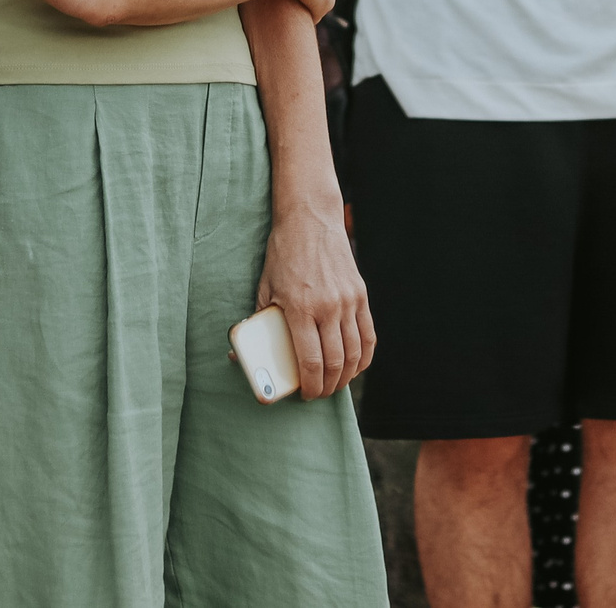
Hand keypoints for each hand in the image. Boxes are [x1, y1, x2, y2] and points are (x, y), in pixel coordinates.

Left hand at [256, 197, 376, 400]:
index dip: (311, 387)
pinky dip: (364, 356)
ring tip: (336, 383)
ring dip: (347, 376)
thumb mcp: (265, 288)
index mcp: (300, 309)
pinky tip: (356, 365)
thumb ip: (261, 322)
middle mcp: (328, 307)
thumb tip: (246, 353)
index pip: (311, 362)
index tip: (306, 395)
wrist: (311, 220)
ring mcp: (348, 301)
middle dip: (328, 386)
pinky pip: (369, 335)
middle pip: (336, 363)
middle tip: (319, 393)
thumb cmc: (283, 255)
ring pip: (355, 353)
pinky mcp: (361, 294)